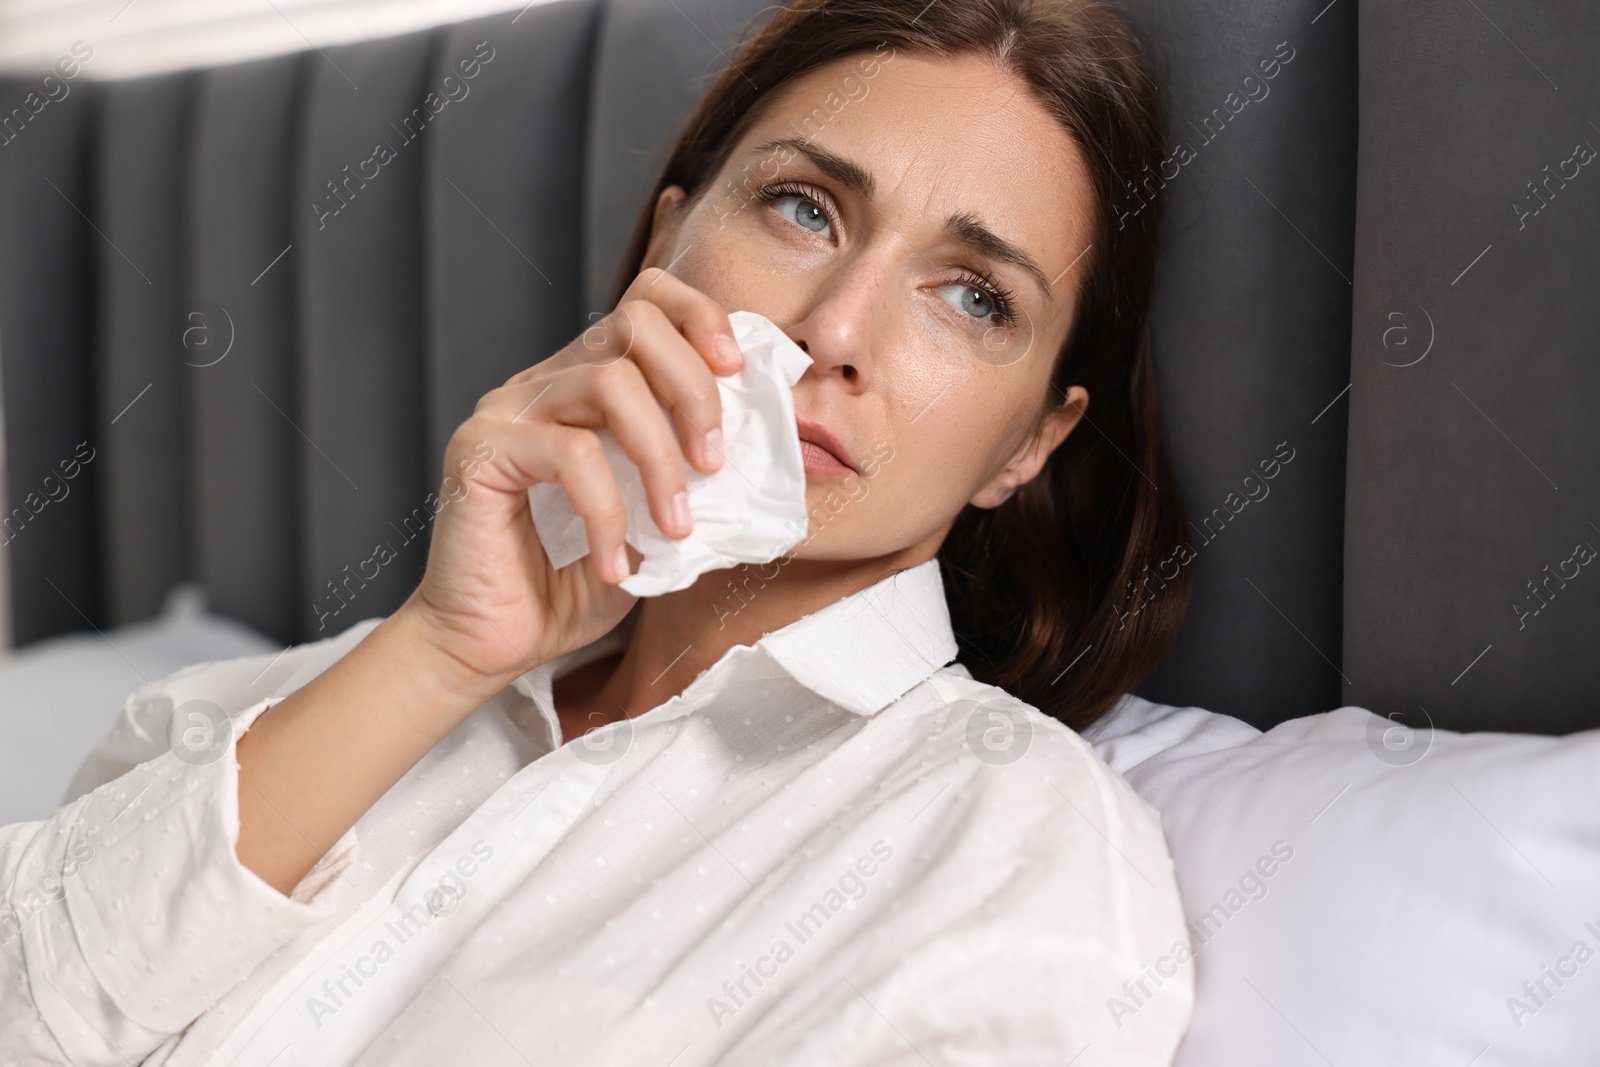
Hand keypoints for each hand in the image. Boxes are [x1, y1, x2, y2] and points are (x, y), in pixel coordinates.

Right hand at [398, 268, 743, 696]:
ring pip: (608, 385)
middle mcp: (545, 382)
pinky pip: (570, 456)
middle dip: (694, 390)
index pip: (646, 302)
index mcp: (587, 383)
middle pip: (635, 326)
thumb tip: (762, 455)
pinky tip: (615, 564)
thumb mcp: (656, 523)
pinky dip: (609, 514)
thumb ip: (694, 478)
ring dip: (660, 459)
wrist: (488, 645)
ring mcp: (508, 411)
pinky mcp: (480, 450)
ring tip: (675, 526)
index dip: (700, 318)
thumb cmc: (571, 584)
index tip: (738, 372)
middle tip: (715, 465)